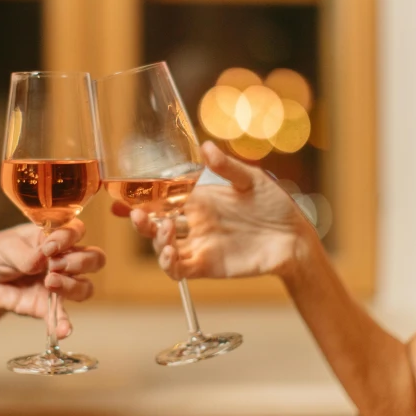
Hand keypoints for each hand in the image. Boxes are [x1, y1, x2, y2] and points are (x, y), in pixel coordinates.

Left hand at [0, 219, 104, 336]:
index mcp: (54, 237)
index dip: (68, 237)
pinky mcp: (49, 307)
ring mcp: (60, 284)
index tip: (49, 247)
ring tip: (49, 283)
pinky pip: (63, 317)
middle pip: (94, 258)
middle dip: (79, 261)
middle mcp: (64, 259)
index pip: (77, 231)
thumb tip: (40, 259)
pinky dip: (65, 324)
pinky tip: (63, 330)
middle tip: (54, 265)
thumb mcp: (3, 246)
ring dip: (72, 285)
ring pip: (85, 286)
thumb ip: (24, 253)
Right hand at [113, 141, 313, 280]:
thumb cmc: (275, 205)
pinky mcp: (207, 266)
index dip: (141, 196)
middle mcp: (195, 223)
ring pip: (163, 247)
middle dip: (139, 220)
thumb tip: (206, 147)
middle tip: (134, 214)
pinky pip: (179, 268)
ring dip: (155, 240)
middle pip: (156, 223)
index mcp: (200, 199)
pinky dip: (168, 263)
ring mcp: (199, 245)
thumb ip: (227, 167)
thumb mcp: (251, 180)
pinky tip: (169, 253)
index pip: (162, 197)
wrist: (294, 238)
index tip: (121, 194)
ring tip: (164, 230)